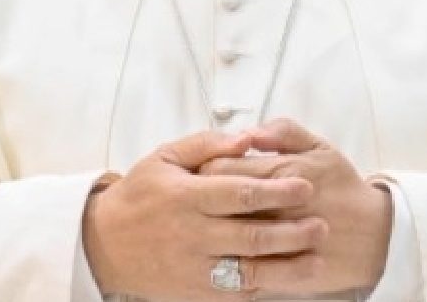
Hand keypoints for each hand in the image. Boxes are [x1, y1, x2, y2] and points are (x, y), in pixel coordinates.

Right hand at [82, 129, 326, 299]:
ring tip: (318, 259)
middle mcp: (192, 234)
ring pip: (249, 271)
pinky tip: (289, 280)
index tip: (305, 185)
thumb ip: (207, 145)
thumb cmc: (140, 196)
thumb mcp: (164, 158)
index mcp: (186, 196)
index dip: (276, 190)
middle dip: (292, 231)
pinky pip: (236, 294)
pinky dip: (265, 288)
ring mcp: (194, 268)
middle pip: (251, 235)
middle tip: (322, 224)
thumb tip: (247, 139)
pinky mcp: (195, 293)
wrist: (104, 244)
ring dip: (288, 266)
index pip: (239, 194)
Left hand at [199, 119, 393, 296]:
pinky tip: (225, 258)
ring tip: (211, 229)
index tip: (201, 173)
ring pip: (226, 238)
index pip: (220, 168)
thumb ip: (283, 132)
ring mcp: (282, 242)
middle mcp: (278, 206)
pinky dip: (230, 265)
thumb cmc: (343, 188)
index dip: (203, 170)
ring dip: (212, 234)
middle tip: (199, 202)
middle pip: (216, 202)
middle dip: (202, 201)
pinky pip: (246, 271)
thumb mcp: (320, 148)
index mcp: (283, 172)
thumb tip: (249, 131)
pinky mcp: (288, 271)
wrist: (377, 235)